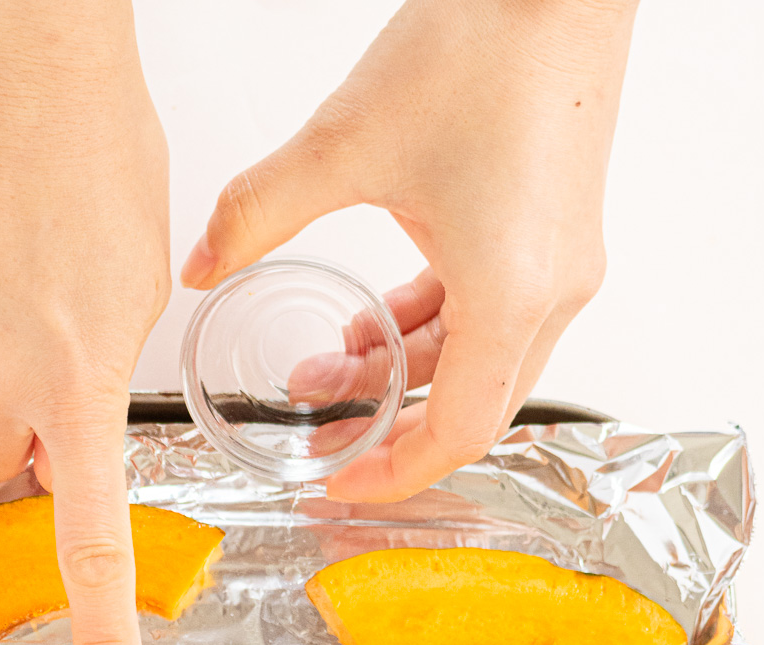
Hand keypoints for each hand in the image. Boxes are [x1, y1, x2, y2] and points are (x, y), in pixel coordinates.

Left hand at [182, 0, 637, 502]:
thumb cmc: (487, 42)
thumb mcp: (345, 141)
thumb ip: (259, 211)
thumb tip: (201, 263)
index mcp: (510, 293)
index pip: (454, 433)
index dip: (392, 473)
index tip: (337, 481)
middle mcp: (552, 294)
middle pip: (468, 409)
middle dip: (388, 430)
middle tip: (322, 438)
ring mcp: (562, 268)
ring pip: (478, 364)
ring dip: (403, 374)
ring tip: (327, 366)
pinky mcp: (557, 238)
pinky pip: (493, 316)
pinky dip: (432, 329)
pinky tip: (376, 316)